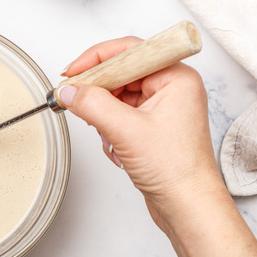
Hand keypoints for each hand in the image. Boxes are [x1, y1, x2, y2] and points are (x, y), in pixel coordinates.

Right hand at [58, 35, 217, 224]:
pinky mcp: (152, 124)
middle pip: (120, 72)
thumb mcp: (125, 130)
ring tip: (108, 134)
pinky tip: (115, 146)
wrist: (188, 206)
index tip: (72, 72)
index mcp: (176, 77)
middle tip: (75, 98)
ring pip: (116, 94)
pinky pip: (119, 113)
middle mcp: (172, 87)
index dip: (96, 59)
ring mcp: (162, 106)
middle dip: (98, 91)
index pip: (129, 50)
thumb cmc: (176, 170)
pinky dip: (109, 127)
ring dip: (103, 114)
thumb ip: (91, 104)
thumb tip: (69, 90)